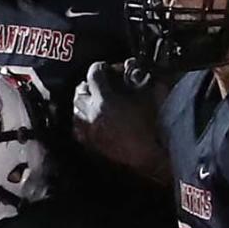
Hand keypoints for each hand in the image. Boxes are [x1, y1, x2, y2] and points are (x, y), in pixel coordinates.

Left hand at [72, 61, 170, 182]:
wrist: (151, 160)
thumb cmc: (153, 128)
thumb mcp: (148, 96)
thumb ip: (138, 78)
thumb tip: (131, 67)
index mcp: (104, 100)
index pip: (94, 72)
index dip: (103, 67)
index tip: (109, 69)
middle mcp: (91, 115)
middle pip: (80, 90)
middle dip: (90, 85)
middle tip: (103, 85)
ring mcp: (88, 131)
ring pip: (76, 109)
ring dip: (84, 102)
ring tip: (96, 102)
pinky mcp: (90, 145)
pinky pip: (78, 128)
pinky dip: (83, 121)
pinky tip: (93, 121)